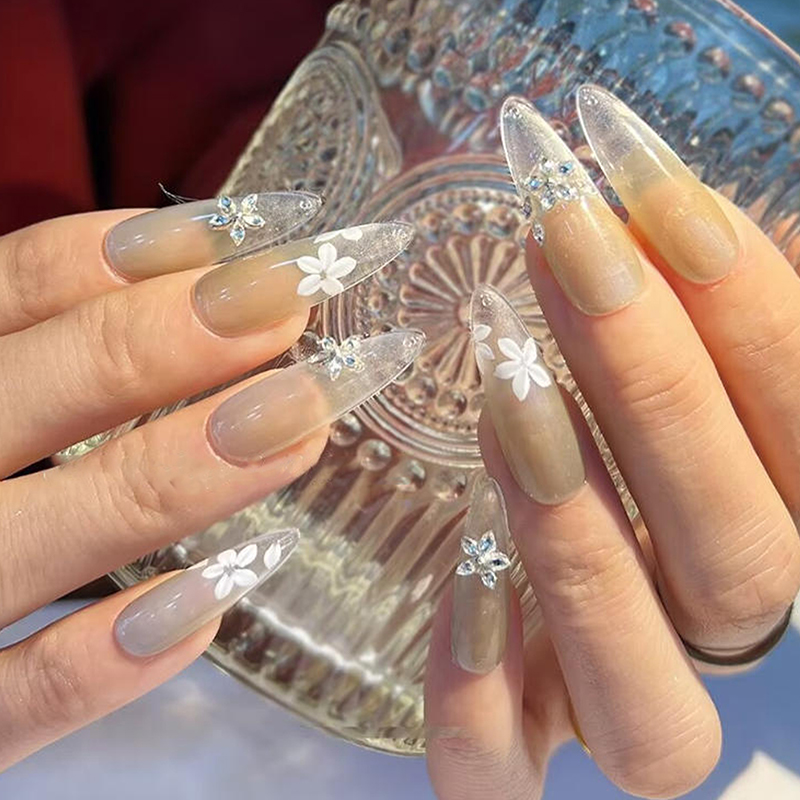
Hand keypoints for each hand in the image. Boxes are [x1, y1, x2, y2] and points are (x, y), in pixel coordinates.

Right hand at [0, 193, 418, 769]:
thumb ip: (56, 350)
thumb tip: (199, 274)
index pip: (19, 287)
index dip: (149, 249)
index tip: (270, 229)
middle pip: (43, 383)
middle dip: (177, 336)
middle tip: (299, 299)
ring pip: (42, 531)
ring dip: (178, 472)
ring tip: (304, 420)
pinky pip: (22, 699)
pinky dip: (114, 654)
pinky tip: (226, 590)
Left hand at [425, 88, 799, 798]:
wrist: (577, 530)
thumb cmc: (639, 420)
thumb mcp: (682, 362)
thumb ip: (708, 324)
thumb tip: (672, 206)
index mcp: (789, 523)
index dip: (746, 306)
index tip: (642, 184)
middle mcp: (728, 635)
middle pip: (739, 563)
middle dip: (655, 391)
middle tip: (566, 251)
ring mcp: (627, 701)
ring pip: (649, 705)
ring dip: (582, 550)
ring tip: (511, 397)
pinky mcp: (527, 734)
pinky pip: (503, 777)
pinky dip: (477, 711)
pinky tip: (458, 586)